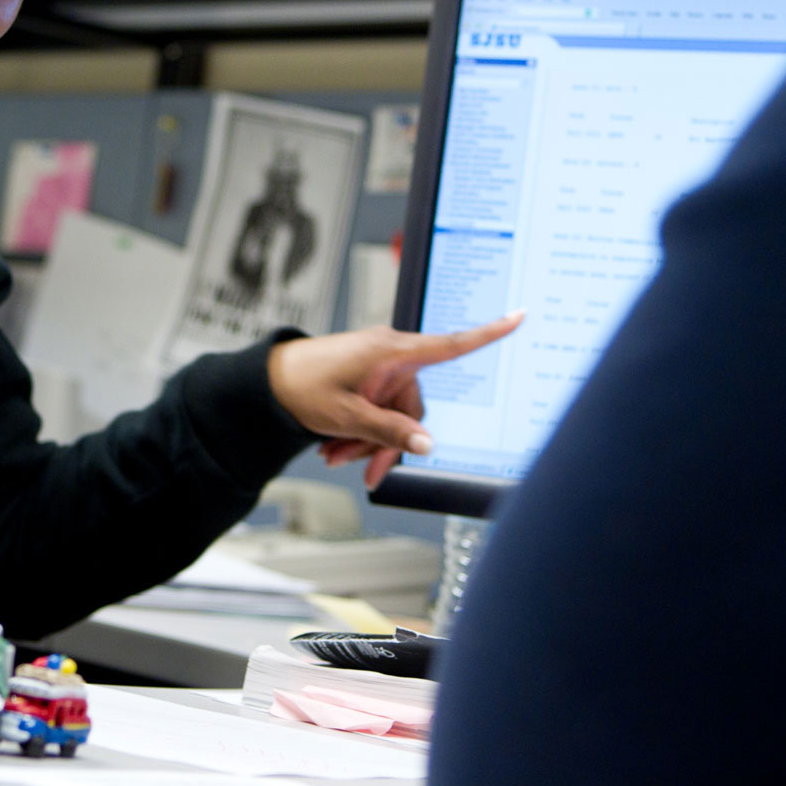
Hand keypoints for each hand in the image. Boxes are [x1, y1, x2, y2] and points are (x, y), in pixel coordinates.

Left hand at [266, 311, 523, 488]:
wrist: (265, 382)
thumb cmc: (302, 385)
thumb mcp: (347, 416)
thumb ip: (390, 431)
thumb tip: (427, 445)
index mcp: (392, 352)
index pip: (451, 344)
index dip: (489, 332)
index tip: (519, 315)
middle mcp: (390, 356)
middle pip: (414, 408)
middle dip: (389, 441)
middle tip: (362, 470)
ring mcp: (378, 368)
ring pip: (393, 416)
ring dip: (369, 442)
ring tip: (336, 457)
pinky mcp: (366, 379)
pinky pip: (378, 412)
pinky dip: (361, 432)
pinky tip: (335, 448)